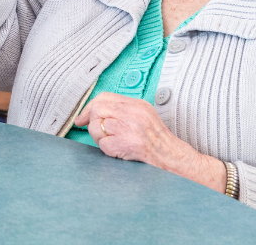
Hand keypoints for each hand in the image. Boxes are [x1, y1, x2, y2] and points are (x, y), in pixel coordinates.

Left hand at [74, 92, 226, 192]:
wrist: (174, 158)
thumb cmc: (158, 140)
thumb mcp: (143, 115)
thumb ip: (121, 110)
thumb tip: (93, 111)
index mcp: (136, 104)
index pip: (103, 97)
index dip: (89, 107)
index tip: (82, 117)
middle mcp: (133, 113)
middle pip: (97, 110)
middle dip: (91, 122)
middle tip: (99, 133)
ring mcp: (129, 128)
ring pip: (97, 128)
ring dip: (101, 138)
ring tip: (115, 142)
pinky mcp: (127, 144)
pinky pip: (104, 145)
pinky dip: (108, 150)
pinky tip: (120, 151)